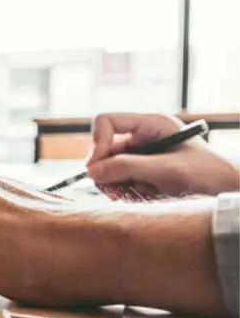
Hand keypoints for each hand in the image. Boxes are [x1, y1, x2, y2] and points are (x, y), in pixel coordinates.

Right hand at [86, 113, 238, 195]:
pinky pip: (118, 180)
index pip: (107, 121)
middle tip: (113, 190)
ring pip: (108, 167)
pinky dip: (123, 191)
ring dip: (115, 183)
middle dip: (105, 170)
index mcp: (151, 124)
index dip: (98, 143)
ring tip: (133, 195)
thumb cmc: (208, 175)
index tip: (97, 168)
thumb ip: (128, 168)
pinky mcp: (142, 173)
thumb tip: (92, 172)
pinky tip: (140, 197)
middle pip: (104, 148)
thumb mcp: (167, 169)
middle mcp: (143, 137)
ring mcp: (142, 156)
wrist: (227, 192)